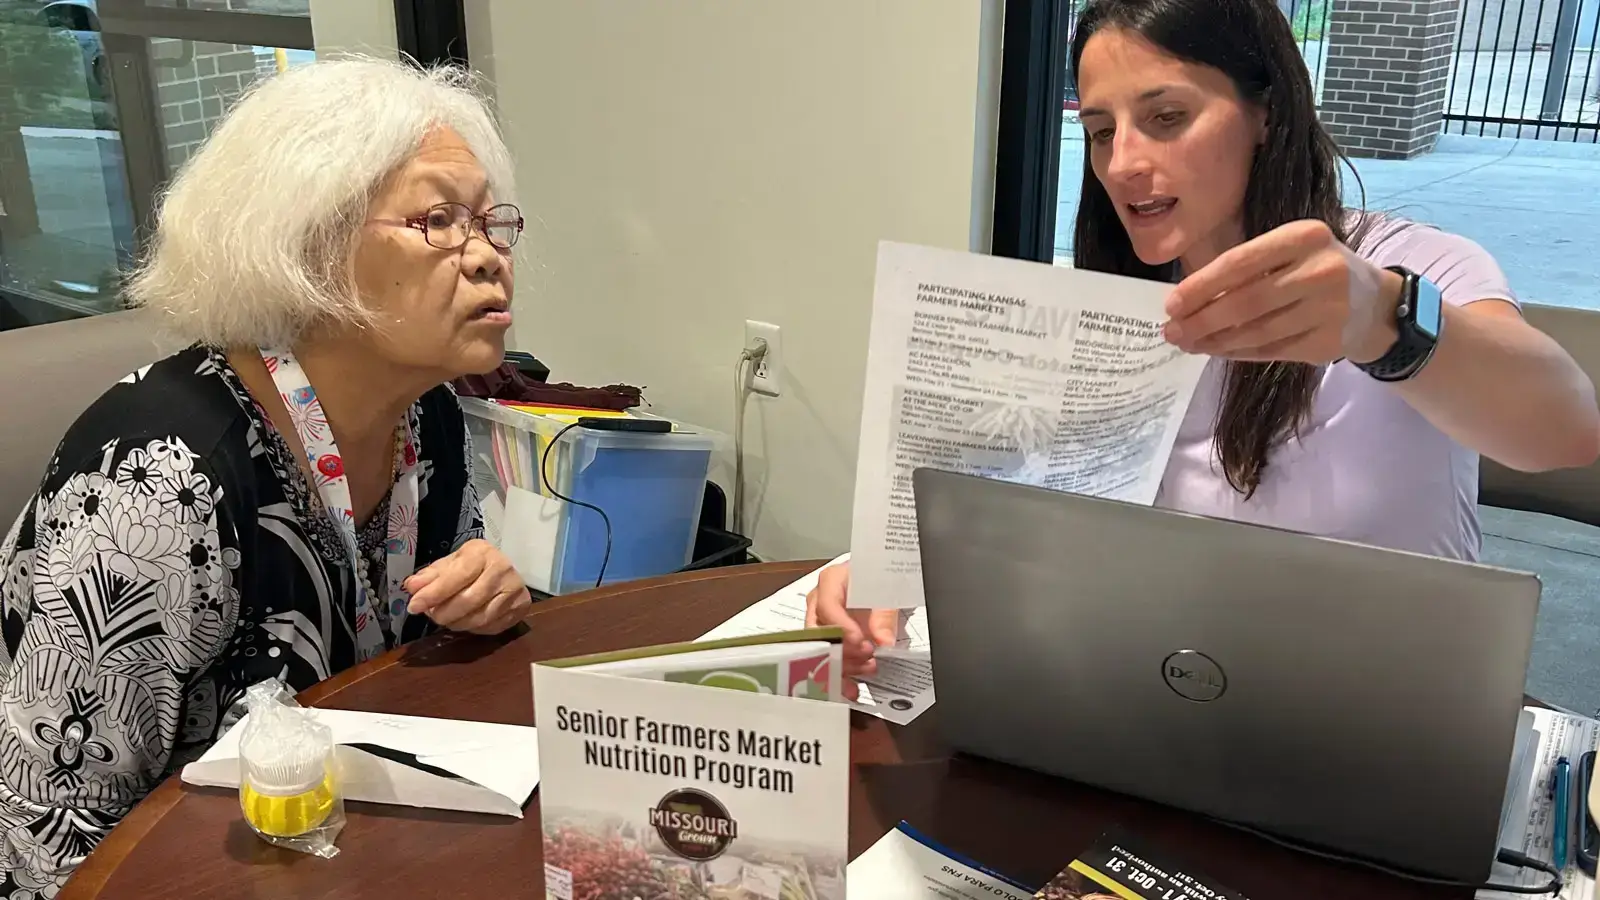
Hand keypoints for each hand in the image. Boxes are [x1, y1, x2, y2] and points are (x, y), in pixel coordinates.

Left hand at [404, 539, 531, 634]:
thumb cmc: (473, 566)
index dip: (435, 593)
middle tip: (431, 615)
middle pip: (468, 600)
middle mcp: (502, 569)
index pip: (458, 575)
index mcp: (482, 553)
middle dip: (443, 612)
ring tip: (446, 618)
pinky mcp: (520, 608)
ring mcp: (514, 590)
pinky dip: (472, 629)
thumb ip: (430, 576)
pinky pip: (490, 627)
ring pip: (479, 618)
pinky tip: (465, 621)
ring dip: (456, 623)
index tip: (414, 606)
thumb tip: (411, 587)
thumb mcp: (450, 564)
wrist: (504, 571)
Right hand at [802, 561, 899, 700]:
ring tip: (866, 669)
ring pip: (820, 648)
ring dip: (842, 664)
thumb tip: (883, 641)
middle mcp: (819, 601)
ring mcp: (820, 621)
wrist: (881, 579)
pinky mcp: (827, 638)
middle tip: (866, 658)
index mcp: (831, 581)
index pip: (827, 606)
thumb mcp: (887, 590)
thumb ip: (884, 615)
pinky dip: (839, 673)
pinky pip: (827, 657)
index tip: (860, 643)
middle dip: (841, 650)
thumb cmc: (879, 577)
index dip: (841, 628)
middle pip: (818, 631)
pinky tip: (851, 687)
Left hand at [1162, 219, 1404, 364]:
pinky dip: (1238, 353)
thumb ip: (1246, 268)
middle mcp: (1320, 270)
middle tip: (1172, 332)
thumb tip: (1186, 299)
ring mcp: (1328, 309)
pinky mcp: (1328, 342)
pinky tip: (1217, 351)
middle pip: (1245, 301)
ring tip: (1189, 343)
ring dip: (1215, 341)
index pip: (1239, 262)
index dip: (1201, 286)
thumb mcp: (1290, 252)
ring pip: (1256, 331)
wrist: (1376, 305)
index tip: (1171, 304)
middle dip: (1201, 320)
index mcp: (1304, 236)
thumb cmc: (1316, 271)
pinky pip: (1271, 351)